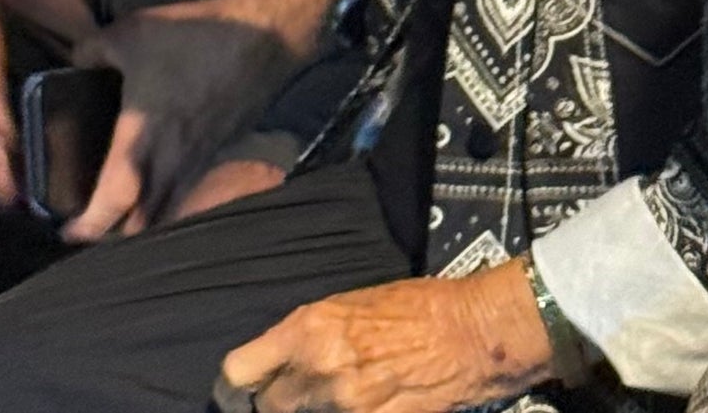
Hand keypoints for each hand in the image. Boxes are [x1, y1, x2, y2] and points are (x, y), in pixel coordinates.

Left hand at [61, 0, 327, 242]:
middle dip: (114, 233)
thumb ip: (91, 51)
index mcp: (140, 142)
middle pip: (140, 225)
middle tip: (92, 221)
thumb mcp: (128, 34)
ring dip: (144, 221)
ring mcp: (198, 163)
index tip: (66, 234)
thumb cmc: (191, 39)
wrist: (259, 37)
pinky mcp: (217, 153)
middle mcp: (170, 165)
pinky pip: (186, 192)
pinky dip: (168, 200)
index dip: (87, 227)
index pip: (111, 205)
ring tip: (123, 210)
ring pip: (166, 212)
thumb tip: (75, 60)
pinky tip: (160, 179)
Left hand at [223, 262, 551, 412]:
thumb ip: (312, 336)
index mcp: (308, 328)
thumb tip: (286, 360)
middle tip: (295, 395)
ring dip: (313, 412)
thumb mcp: (352, 305)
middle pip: (269, 406)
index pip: (239, 371)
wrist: (471, 332)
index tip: (243, 390)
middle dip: (278, 403)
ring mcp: (347, 405)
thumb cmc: (417, 307)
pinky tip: (363, 405)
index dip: (236, 386)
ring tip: (335, 398)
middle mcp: (319, 369)